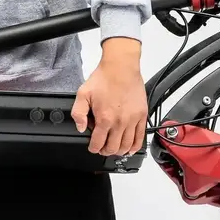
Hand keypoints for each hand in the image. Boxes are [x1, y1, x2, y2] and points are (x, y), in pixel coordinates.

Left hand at [71, 37, 147, 155]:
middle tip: (102, 149)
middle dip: (105, 151)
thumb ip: (78, 113)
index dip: (93, 148)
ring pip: (127, 146)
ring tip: (114, 149)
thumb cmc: (104, 79)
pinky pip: (140, 137)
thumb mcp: (83, 94)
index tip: (93, 147)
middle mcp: (120, 122)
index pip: (98, 143)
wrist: (121, 67)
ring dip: (119, 151)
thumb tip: (80, 128)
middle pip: (113, 148)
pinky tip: (130, 149)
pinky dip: (135, 147)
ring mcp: (132, 120)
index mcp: (104, 118)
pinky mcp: (141, 116)